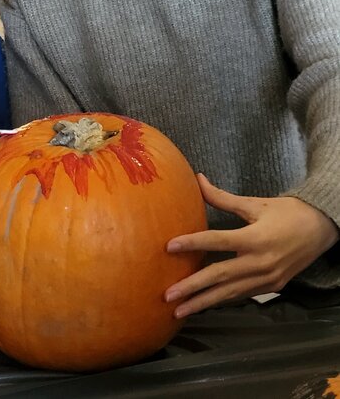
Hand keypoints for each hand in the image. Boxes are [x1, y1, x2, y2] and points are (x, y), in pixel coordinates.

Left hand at [164, 173, 338, 317]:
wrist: (321, 229)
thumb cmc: (287, 212)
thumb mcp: (254, 203)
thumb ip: (222, 198)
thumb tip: (197, 179)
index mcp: (255, 238)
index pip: (217, 241)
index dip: (192, 243)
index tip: (169, 247)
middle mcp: (260, 263)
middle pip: (220, 276)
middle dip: (193, 288)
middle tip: (168, 295)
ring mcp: (267, 279)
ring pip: (230, 293)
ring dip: (203, 302)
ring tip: (179, 310)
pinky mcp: (271, 287)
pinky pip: (242, 294)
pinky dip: (222, 299)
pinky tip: (204, 304)